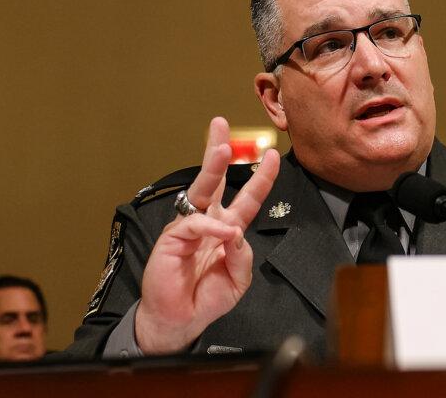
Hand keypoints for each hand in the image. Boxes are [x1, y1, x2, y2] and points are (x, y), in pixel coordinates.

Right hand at [134, 116, 279, 353]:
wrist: (181, 320)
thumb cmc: (206, 297)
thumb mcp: (238, 278)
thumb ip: (243, 256)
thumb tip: (236, 233)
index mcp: (226, 227)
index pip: (246, 197)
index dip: (261, 178)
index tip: (274, 155)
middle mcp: (207, 221)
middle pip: (213, 179)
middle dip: (218, 150)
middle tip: (222, 124)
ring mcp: (188, 227)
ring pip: (200, 190)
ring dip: (211, 168)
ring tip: (221, 149)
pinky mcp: (171, 239)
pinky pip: (195, 224)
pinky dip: (211, 227)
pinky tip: (223, 232)